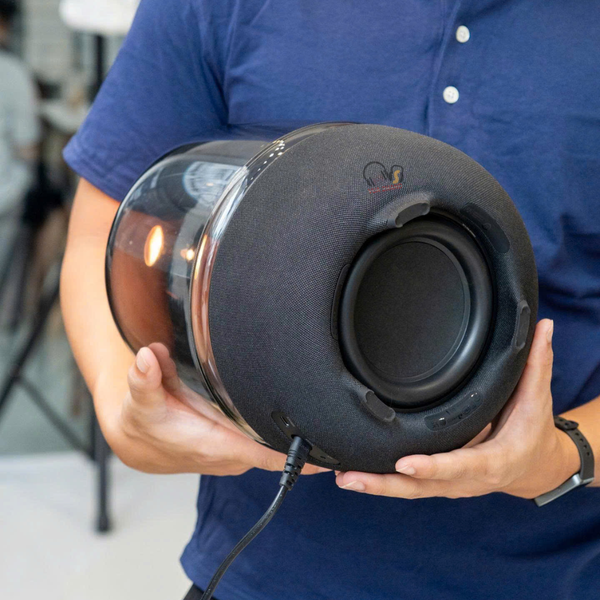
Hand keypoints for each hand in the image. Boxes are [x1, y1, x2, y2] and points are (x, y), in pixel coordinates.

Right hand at [109, 343, 325, 475]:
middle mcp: (230, 455)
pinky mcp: (234, 449)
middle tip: (344, 425)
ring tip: (332, 419)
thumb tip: (148, 358)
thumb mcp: (139, 399)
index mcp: (215, 444)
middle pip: (278, 453)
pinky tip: (302, 423)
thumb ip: (144, 379)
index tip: (327, 457)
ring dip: (298, 441)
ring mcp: (234, 455)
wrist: (138, 442)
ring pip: (274, 449)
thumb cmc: (144, 421)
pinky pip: (265, 446)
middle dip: (309, 443)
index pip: (263, 454)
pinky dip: (282, 437)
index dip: (296, 458)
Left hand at [335, 319, 580, 498]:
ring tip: (344, 477)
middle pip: (422, 487)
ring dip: (376, 485)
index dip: (432, 467)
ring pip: (409, 490)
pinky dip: (382, 483)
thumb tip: (543, 326)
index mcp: (491, 462)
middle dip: (385, 483)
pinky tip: (355, 475)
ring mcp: (449, 485)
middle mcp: (465, 480)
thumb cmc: (533, 432)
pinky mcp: (438, 483)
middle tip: (351, 476)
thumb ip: (536, 364)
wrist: (534, 466)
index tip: (403, 462)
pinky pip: (408, 486)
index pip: (459, 466)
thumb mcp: (538, 399)